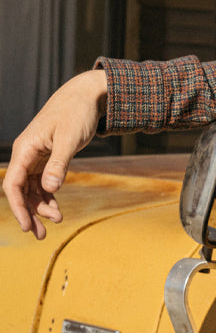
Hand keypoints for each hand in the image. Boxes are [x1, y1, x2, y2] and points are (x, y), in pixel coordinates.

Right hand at [2, 70, 107, 239]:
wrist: (86, 96)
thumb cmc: (76, 113)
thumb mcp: (70, 139)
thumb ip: (59, 164)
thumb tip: (50, 189)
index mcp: (25, 149)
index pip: (12, 184)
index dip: (17, 207)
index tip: (27, 226)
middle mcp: (26, 155)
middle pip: (20, 191)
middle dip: (29, 213)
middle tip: (40, 236)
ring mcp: (36, 157)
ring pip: (31, 189)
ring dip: (40, 207)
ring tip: (57, 221)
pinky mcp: (47, 158)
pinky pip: (42, 183)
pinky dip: (48, 197)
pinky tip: (57, 210)